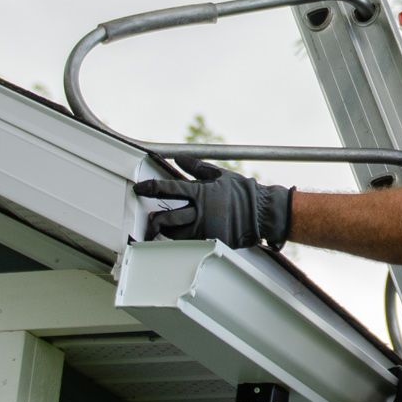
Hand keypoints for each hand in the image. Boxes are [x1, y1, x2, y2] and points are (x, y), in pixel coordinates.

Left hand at [133, 163, 292, 248]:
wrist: (263, 212)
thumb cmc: (243, 192)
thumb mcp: (220, 175)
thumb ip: (197, 167)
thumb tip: (179, 158)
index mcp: (201, 193)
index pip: (168, 189)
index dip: (150, 188)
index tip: (139, 189)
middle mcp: (200, 212)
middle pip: (167, 218)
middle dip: (153, 221)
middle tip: (148, 220)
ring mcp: (205, 228)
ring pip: (175, 234)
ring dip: (165, 232)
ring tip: (161, 230)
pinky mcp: (212, 240)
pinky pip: (190, 242)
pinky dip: (181, 239)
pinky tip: (178, 237)